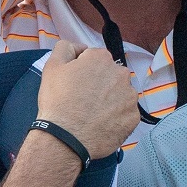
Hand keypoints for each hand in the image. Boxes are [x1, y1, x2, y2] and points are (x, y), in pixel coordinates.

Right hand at [35, 43, 139, 158]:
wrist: (66, 138)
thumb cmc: (58, 101)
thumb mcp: (52, 66)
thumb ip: (66, 48)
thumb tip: (80, 48)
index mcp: (102, 58)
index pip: (94, 58)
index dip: (83, 70)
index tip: (75, 83)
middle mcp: (121, 74)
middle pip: (110, 76)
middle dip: (100, 84)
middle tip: (83, 100)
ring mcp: (130, 97)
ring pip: (120, 94)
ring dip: (110, 100)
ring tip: (93, 114)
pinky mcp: (134, 118)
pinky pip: (126, 114)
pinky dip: (116, 117)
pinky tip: (102, 123)